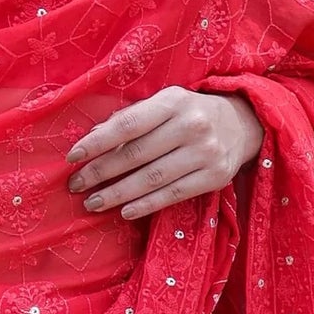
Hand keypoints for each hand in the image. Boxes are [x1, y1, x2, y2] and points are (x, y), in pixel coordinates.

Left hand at [67, 87, 263, 218]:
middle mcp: (192, 125)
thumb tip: (92, 137)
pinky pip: (173, 195)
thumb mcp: (164, 103)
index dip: (97, 142)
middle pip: (136, 155)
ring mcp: (205, 153)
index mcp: (173, 101)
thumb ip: (131, 117)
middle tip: (76, 185)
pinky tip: (124, 211)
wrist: (242, 124)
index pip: (128, 124)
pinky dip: (146, 205)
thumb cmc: (189, 113)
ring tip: (92, 202)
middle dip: (101, 172)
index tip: (72, 157)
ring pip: (152, 179)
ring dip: (117, 194)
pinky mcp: (215, 177)